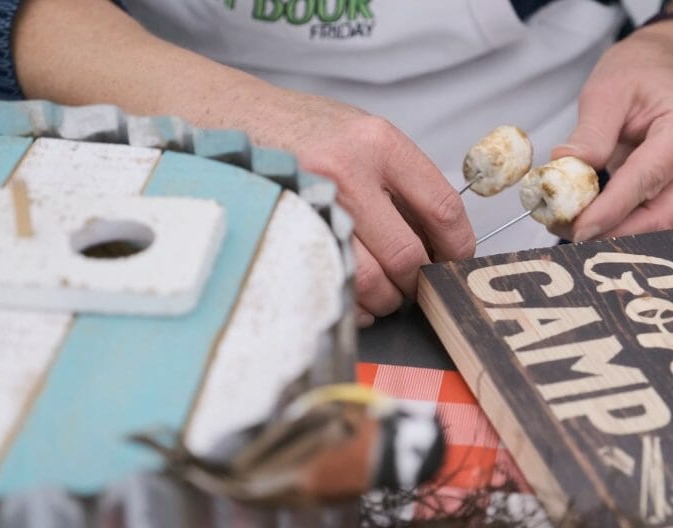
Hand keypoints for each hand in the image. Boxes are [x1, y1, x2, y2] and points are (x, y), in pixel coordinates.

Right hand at [13, 0, 474, 327]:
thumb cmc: (294, 129)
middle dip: (416, 283)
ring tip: (380, 291)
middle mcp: (347, 171)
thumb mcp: (357, 134)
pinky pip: (328, 286)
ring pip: (369, 281)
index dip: (455, 248)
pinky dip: (347, 302)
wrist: (217, 116)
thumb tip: (436, 238)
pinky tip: (346, 288)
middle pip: (407, 256)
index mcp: (378, 143)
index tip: (455, 264)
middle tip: (413, 287)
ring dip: (383, 299)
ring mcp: (310, 204)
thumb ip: (399, 179)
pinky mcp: (282, 232)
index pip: (440, 207)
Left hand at [551, 22, 672, 241]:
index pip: (646, 181)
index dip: (610, 211)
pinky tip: (587, 218)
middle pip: (659, 218)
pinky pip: (649, 218)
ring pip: (655, 225)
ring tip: (569, 223)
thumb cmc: (640, 74)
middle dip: (610, 232)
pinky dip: (617, 224)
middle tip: (565, 230)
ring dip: (611, 232)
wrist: (661, 69)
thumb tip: (566, 170)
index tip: (576, 227)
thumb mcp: (606, 91)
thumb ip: (590, 134)